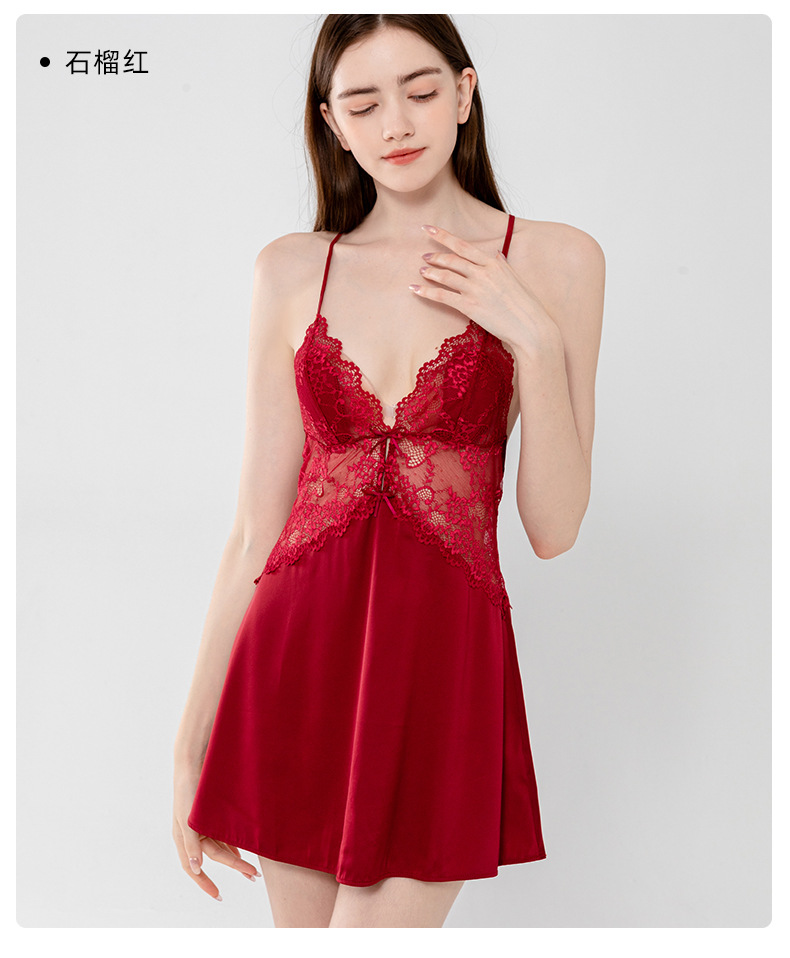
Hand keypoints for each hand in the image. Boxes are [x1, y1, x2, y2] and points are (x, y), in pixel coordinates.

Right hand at [172, 767, 259, 900]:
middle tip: (253, 876)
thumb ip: (191, 844)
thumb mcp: (187, 819)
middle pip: (215, 857)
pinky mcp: (211, 814)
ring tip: (253, 868)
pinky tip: (243, 848)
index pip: (193, 868)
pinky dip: (233, 842)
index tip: (219, 895)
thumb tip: (196, 868)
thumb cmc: (187, 791)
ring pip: (220, 847)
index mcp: (182, 838)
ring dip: (236, 857)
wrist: (194, 762)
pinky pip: (222, 833)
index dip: (205, 883)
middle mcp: (192, 834)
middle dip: (234, 867)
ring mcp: (202, 824)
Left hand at [410, 224, 560, 356]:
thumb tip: (495, 255)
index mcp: (493, 264)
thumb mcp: (516, 280)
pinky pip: (442, 296)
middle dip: (435, 256)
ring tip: (422, 271)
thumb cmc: (526, 306)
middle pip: (452, 259)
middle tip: (424, 256)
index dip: (444, 236)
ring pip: (445, 276)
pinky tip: (415, 289)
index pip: (463, 246)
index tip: (429, 229)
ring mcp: (475, 289)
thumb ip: (502, 266)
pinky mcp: (469, 306)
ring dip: (430, 272)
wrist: (530, 327)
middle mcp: (483, 273)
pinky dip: (426, 292)